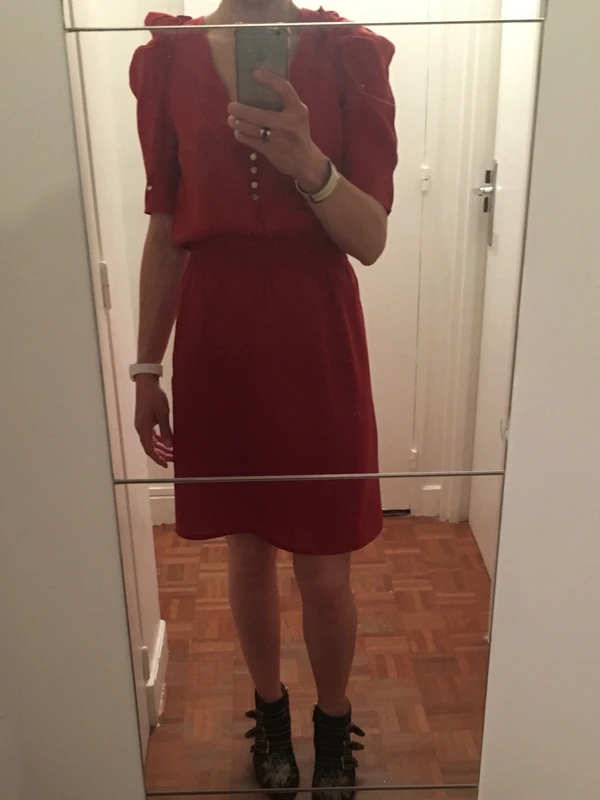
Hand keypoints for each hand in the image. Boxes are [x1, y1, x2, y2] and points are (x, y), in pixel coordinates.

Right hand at [134, 375, 173, 467]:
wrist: (147, 382)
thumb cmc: (154, 396)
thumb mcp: (163, 414)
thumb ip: (166, 430)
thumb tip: (170, 446)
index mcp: (143, 428)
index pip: (149, 449)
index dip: (158, 458)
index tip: (166, 464)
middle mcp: (141, 428)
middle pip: (150, 447)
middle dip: (161, 454)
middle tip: (174, 459)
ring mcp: (142, 424)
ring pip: (151, 441)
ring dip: (161, 447)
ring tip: (173, 452)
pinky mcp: (145, 420)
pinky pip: (152, 434)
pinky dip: (159, 439)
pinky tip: (167, 441)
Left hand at [227, 70, 328, 191]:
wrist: (306, 161)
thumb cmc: (298, 134)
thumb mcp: (298, 116)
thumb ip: (284, 104)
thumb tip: (257, 91)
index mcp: (297, 110)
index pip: (284, 89)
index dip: (269, 80)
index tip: (254, 74)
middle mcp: (289, 123)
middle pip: (260, 114)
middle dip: (241, 110)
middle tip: (231, 106)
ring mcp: (280, 139)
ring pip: (253, 129)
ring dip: (238, 124)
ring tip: (231, 120)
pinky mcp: (272, 152)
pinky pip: (252, 142)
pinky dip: (242, 136)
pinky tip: (238, 132)